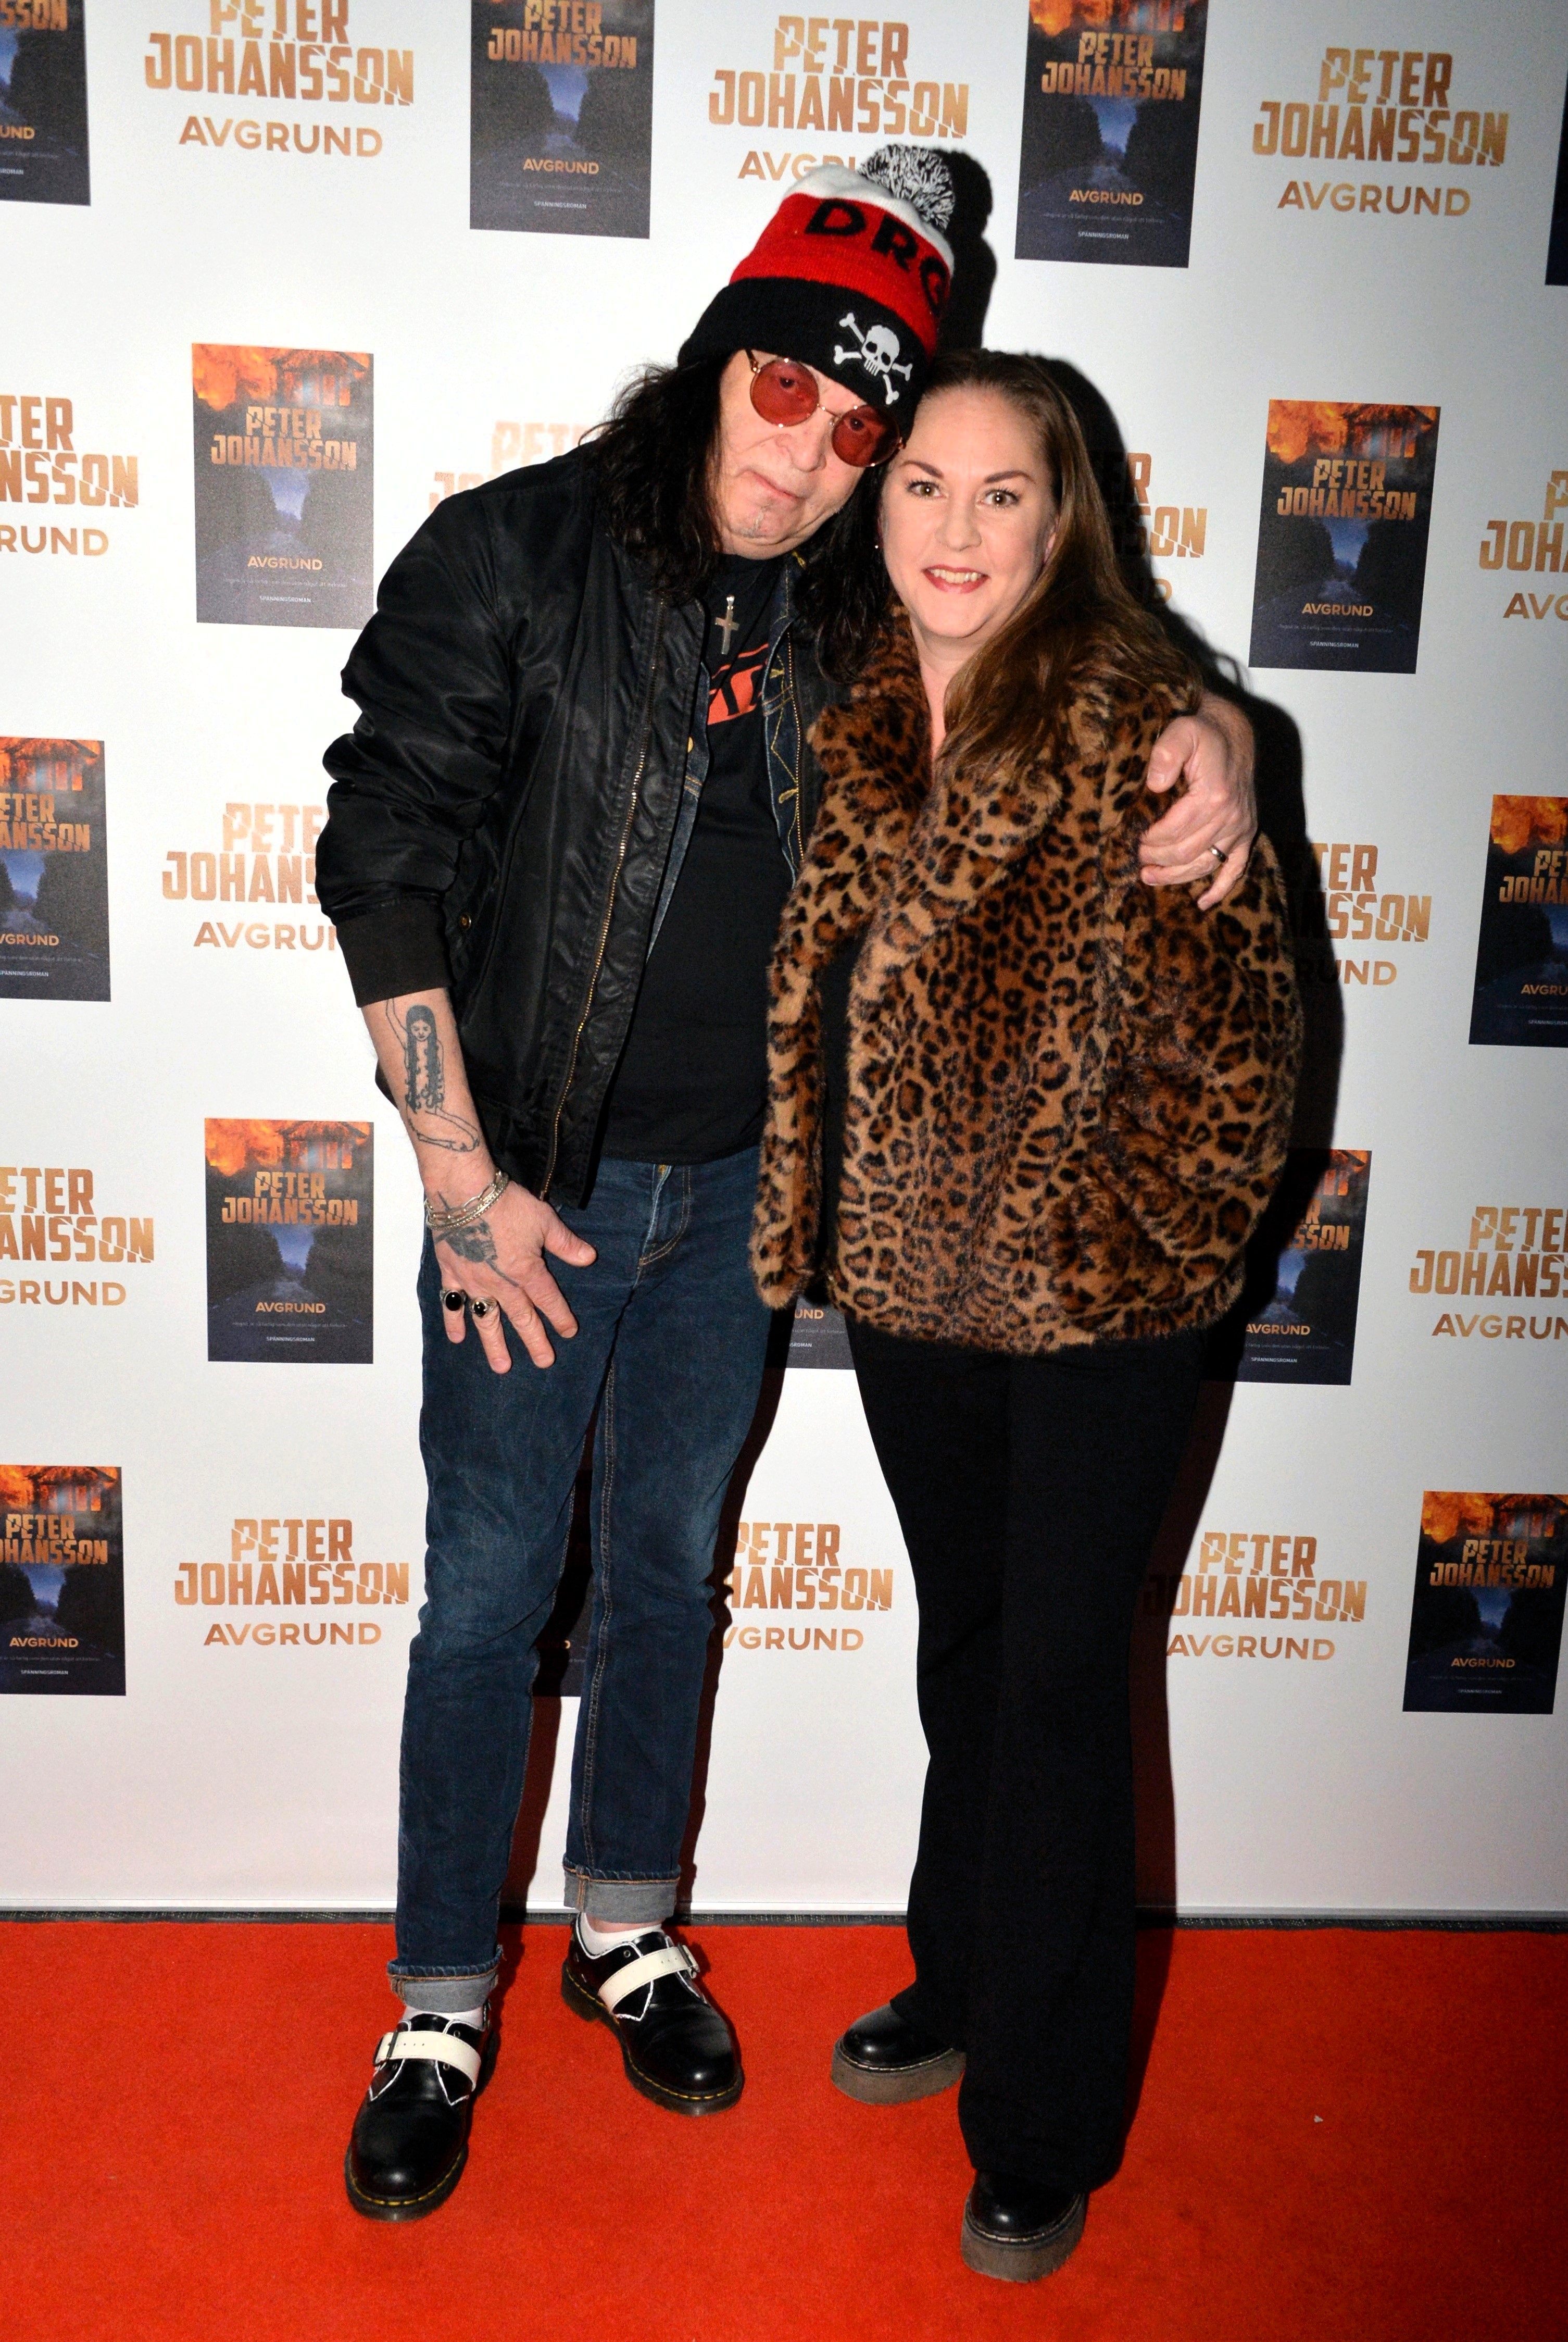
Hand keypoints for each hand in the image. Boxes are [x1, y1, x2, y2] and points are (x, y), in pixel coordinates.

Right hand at [433, 1177, 595, 1371]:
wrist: (464, 1192)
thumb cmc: (507, 1203)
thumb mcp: (544, 1221)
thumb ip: (566, 1244)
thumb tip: (589, 1259)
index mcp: (527, 1272)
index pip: (549, 1301)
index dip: (560, 1318)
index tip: (569, 1333)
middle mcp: (501, 1284)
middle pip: (521, 1318)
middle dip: (535, 1341)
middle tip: (544, 1362)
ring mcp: (474, 1282)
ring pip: (487, 1320)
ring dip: (495, 1345)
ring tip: (502, 1366)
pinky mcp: (452, 1274)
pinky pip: (453, 1303)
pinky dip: (454, 1321)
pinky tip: (458, 1339)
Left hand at [1140, 693, 1257, 908]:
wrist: (1233, 735)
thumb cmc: (1202, 735)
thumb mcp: (1181, 732)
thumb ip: (1165, 754)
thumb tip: (1154, 786)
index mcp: (1213, 797)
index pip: (1173, 833)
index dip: (1149, 841)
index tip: (1132, 840)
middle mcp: (1230, 817)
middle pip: (1185, 853)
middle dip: (1156, 859)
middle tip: (1135, 857)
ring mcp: (1240, 829)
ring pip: (1204, 866)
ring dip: (1175, 877)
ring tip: (1149, 877)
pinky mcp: (1246, 835)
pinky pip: (1236, 869)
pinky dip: (1220, 889)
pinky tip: (1203, 903)